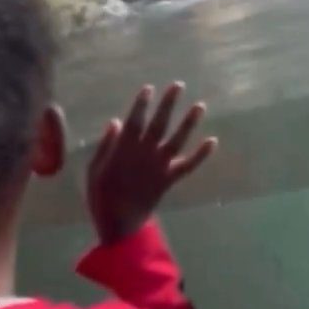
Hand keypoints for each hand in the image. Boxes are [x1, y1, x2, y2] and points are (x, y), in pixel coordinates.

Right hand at [87, 82, 217, 244]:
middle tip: (179, 85)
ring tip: (200, 105)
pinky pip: (188, 165)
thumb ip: (106, 145)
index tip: (149, 88)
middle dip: (169, 103)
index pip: (135, 120)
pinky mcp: (169, 178)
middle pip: (159, 123)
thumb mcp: (94, 169)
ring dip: (189, 122)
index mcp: (124, 149)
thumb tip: (116, 122)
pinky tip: (213, 141)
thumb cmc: (102, 195)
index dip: (142, 103)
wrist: (118, 223)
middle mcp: (144, 153)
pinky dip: (201, 154)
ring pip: (177, 140)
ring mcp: (159, 165)